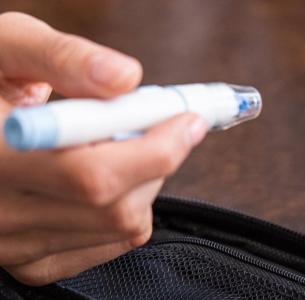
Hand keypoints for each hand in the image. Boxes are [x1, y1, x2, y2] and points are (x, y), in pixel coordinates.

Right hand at [0, 12, 206, 284]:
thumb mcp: (8, 48)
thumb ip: (64, 58)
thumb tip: (126, 78)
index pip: (92, 176)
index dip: (155, 150)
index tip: (188, 120)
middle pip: (116, 208)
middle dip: (156, 161)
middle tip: (155, 125)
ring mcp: (14, 246)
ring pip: (122, 227)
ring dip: (145, 182)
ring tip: (115, 145)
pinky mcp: (32, 263)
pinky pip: (112, 243)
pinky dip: (130, 206)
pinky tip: (104, 175)